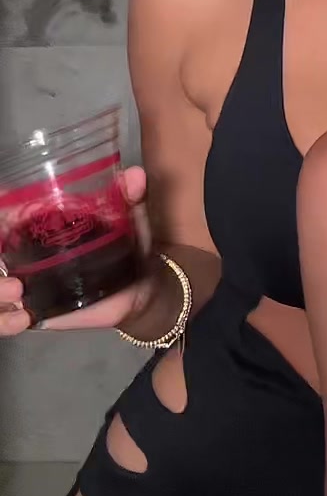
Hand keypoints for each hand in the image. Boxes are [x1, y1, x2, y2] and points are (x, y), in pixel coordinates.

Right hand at [0, 167, 156, 334]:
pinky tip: (25, 317)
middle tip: (7, 258)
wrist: (144, 290)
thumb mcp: (130, 219)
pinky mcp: (39, 312)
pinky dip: (6, 321)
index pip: (9, 218)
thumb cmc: (129, 247)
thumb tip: (135, 174)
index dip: (2, 211)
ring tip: (17, 289)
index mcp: (47, 226)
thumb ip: (131, 196)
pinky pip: (8, 321)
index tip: (2, 199)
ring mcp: (32, 285)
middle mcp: (32, 254)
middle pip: (0, 251)